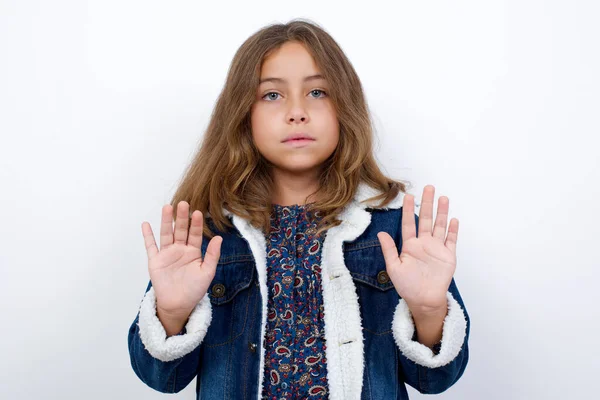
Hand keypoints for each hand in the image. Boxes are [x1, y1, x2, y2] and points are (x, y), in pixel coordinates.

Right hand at [141, 201, 222, 319]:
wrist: (178, 305)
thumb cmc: (194, 290)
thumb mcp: (207, 272)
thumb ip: (213, 255)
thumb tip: (219, 238)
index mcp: (193, 252)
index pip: (195, 234)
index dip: (196, 224)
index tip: (198, 213)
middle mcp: (180, 250)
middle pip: (180, 230)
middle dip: (182, 217)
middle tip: (183, 203)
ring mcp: (167, 254)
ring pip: (166, 234)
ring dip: (166, 221)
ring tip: (167, 207)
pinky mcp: (155, 261)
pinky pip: (151, 246)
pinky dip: (148, 236)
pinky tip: (146, 224)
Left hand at [377, 185, 458, 315]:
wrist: (424, 300)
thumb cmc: (407, 286)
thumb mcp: (394, 268)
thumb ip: (389, 250)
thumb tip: (380, 233)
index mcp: (410, 246)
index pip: (408, 224)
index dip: (408, 209)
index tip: (409, 195)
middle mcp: (424, 244)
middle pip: (426, 219)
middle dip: (427, 204)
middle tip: (429, 188)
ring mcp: (437, 249)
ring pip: (440, 226)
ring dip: (442, 212)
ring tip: (443, 198)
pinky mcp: (448, 256)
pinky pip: (451, 240)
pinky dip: (453, 230)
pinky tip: (454, 219)